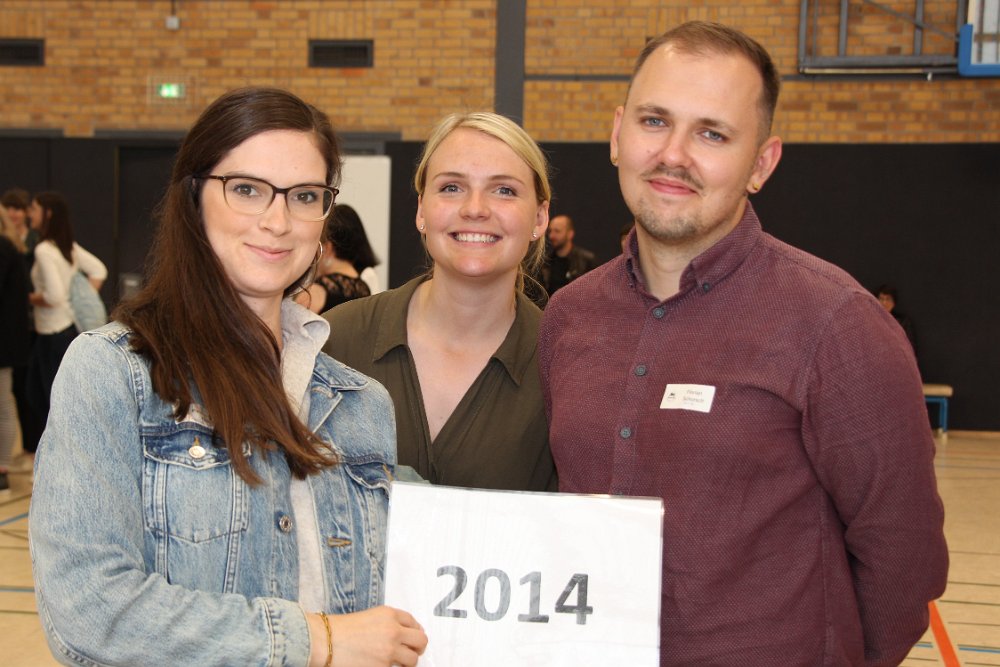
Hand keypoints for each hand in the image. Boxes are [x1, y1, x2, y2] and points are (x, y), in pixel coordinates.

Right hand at [309, 606, 426, 666]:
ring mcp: (390, 651)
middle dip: (418, 647)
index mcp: (389, 615)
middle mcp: (394, 631)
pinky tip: (382, 665)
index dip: (416, 631)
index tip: (414, 637)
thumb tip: (404, 633)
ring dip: (407, 662)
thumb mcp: (369, 616)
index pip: (414, 622)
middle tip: (413, 652)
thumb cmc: (340, 629)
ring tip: (397, 662)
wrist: (325, 642)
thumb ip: (388, 622)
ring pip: (412, 660)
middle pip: (421, 641)